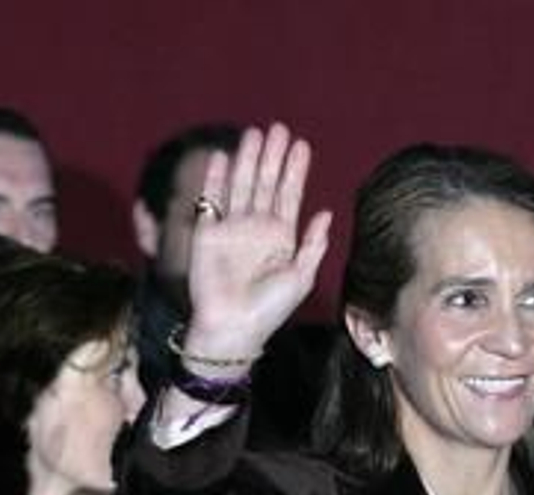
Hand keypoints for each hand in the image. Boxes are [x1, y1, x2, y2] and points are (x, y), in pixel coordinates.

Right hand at [183, 123, 331, 363]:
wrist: (234, 326)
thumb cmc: (270, 309)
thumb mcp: (300, 277)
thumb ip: (313, 244)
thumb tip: (326, 213)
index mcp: (281, 237)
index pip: (289, 195)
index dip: (295, 170)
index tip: (302, 145)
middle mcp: (257, 227)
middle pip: (265, 182)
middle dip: (272, 156)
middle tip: (279, 129)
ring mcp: (232, 227)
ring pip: (241, 184)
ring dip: (247, 159)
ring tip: (255, 133)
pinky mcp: (208, 232)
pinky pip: (212, 199)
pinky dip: (215, 177)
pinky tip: (222, 156)